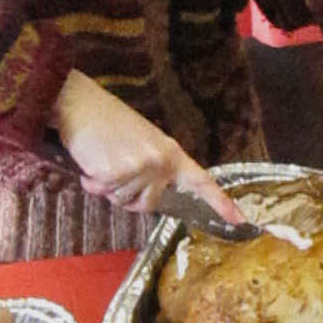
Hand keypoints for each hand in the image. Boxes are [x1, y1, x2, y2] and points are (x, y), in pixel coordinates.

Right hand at [50, 69, 246, 221]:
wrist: (81, 103)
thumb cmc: (108, 122)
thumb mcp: (141, 141)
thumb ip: (154, 167)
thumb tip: (151, 195)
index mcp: (170, 151)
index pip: (201, 180)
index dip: (220, 201)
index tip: (240, 219)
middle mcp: (159, 161)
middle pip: (149, 203)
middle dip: (129, 195)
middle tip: (115, 168)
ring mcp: (139, 167)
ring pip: (124, 201)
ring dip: (108, 187)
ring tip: (103, 159)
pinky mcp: (116, 173)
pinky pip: (103, 193)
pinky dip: (92, 183)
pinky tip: (91, 161)